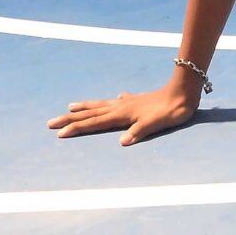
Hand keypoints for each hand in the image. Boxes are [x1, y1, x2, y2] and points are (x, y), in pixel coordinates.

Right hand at [48, 83, 199, 145]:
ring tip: (70, 107)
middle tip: (51, 122)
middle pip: (91, 113)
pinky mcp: (137, 100)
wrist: (184, 92)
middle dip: (71, 119)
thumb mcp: (155, 124)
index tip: (59, 133)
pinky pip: (117, 102)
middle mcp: (121, 106)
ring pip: (101, 105)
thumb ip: (139, 131)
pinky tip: (115, 98)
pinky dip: (110, 102)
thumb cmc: (170, 111)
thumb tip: (122, 142)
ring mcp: (128, 102)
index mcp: (122, 114)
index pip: (94, 123)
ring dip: (85, 108)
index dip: (77, 128)